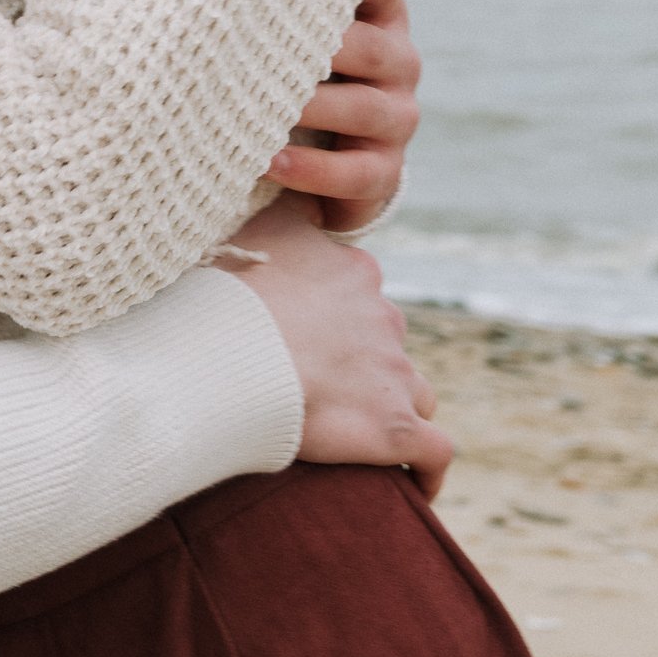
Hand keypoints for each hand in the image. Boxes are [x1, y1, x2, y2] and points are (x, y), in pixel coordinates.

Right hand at [215, 191, 450, 499]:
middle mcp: (383, 315)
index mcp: (351, 270)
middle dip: (360, 359)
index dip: (330, 314)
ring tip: (356, 429)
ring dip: (392, 404)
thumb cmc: (224, 291)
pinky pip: (433, 452)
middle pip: (385, 339)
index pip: (356, 290)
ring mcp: (394, 372)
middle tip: (312, 382)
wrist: (228, 352)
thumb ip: (275, 203)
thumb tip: (276, 171)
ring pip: (413, 388)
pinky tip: (409, 485)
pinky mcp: (397, 426)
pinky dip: (425, 468)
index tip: (298, 333)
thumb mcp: (249, 224)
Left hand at [265, 0, 419, 233]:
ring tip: (254, 107)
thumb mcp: (275, 28)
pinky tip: (268, 161)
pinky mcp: (384, 172)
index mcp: (376, 15)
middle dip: (319, 47)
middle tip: (255, 43)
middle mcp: (397, 61)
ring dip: (311, 109)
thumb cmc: (274, 70)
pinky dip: (312, 169)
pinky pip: (357, 174)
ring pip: (365, 109)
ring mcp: (397, 118)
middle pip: (372, 47)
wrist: (299, 159)